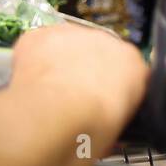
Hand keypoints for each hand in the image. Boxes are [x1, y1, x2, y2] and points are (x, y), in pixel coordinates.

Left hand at [12, 22, 148, 142]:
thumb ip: (115, 116)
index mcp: (134, 66)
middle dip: (87, 72)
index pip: (127, 72)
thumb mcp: (118, 131)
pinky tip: (31, 81)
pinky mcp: (42, 34)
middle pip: (98, 53)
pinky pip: (39, 43)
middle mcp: (108, 41)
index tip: (101, 105)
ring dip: (61, 64)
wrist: (57, 116)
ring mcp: (73, 34)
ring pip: (68, 45)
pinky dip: (34, 59)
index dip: (112, 89)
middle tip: (73, 101)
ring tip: (48, 93)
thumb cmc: (93, 131)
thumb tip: (103, 124)